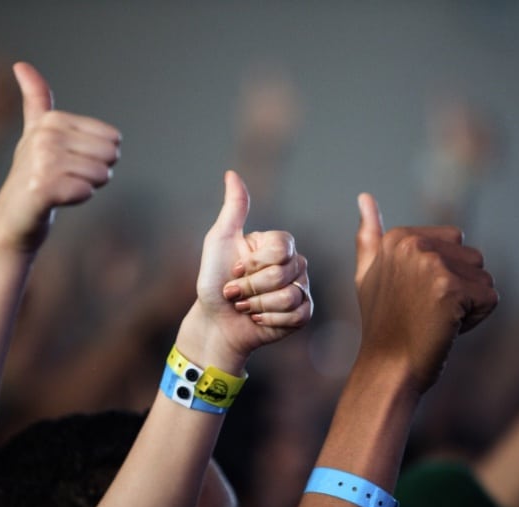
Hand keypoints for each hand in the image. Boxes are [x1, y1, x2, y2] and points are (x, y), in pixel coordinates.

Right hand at [0, 62, 120, 252]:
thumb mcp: (35, 133)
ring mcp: (41, 161)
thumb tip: (20, 64)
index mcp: (50, 121)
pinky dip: (79, 198)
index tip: (71, 161)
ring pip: (100, 174)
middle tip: (68, 178)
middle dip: (96, 172)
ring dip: (88, 186)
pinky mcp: (42, 189)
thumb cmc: (31, 176)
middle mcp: (44, 136)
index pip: (112, 138)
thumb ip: (35, 100)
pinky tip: (60, 199)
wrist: (13, 218)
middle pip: (109, 155)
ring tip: (64, 188)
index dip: (100, 156)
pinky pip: (85, 190)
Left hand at [181, 170, 310, 370]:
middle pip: (283, 272)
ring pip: (289, 296)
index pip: (282, 246)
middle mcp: (294, 264)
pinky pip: (297, 314)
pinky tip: (259, 318)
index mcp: (278, 244)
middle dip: (250, 287)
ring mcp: (301, 288)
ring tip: (245, 306)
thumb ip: (233, 209)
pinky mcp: (303, 313)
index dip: (254, 263)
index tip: (235, 269)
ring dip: (257, 305)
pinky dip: (271, 319)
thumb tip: (231, 173)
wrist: (215, 321)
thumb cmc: (214, 281)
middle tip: (235, 292)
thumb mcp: (219, 241)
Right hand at [353, 193, 497, 392]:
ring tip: (437, 321)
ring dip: (470, 305)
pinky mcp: (450, 290)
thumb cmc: (382, 325)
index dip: (444, 274)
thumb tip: (364, 196)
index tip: (415, 297)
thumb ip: (369, 236)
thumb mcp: (368, 274)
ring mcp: (431, 266)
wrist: (387, 368)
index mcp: (399, 237)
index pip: (455, 242)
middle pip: (472, 258)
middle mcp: (413, 245)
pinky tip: (448, 330)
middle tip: (427, 312)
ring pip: (484, 278)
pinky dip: (476, 320)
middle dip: (460, 288)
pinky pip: (490, 299)